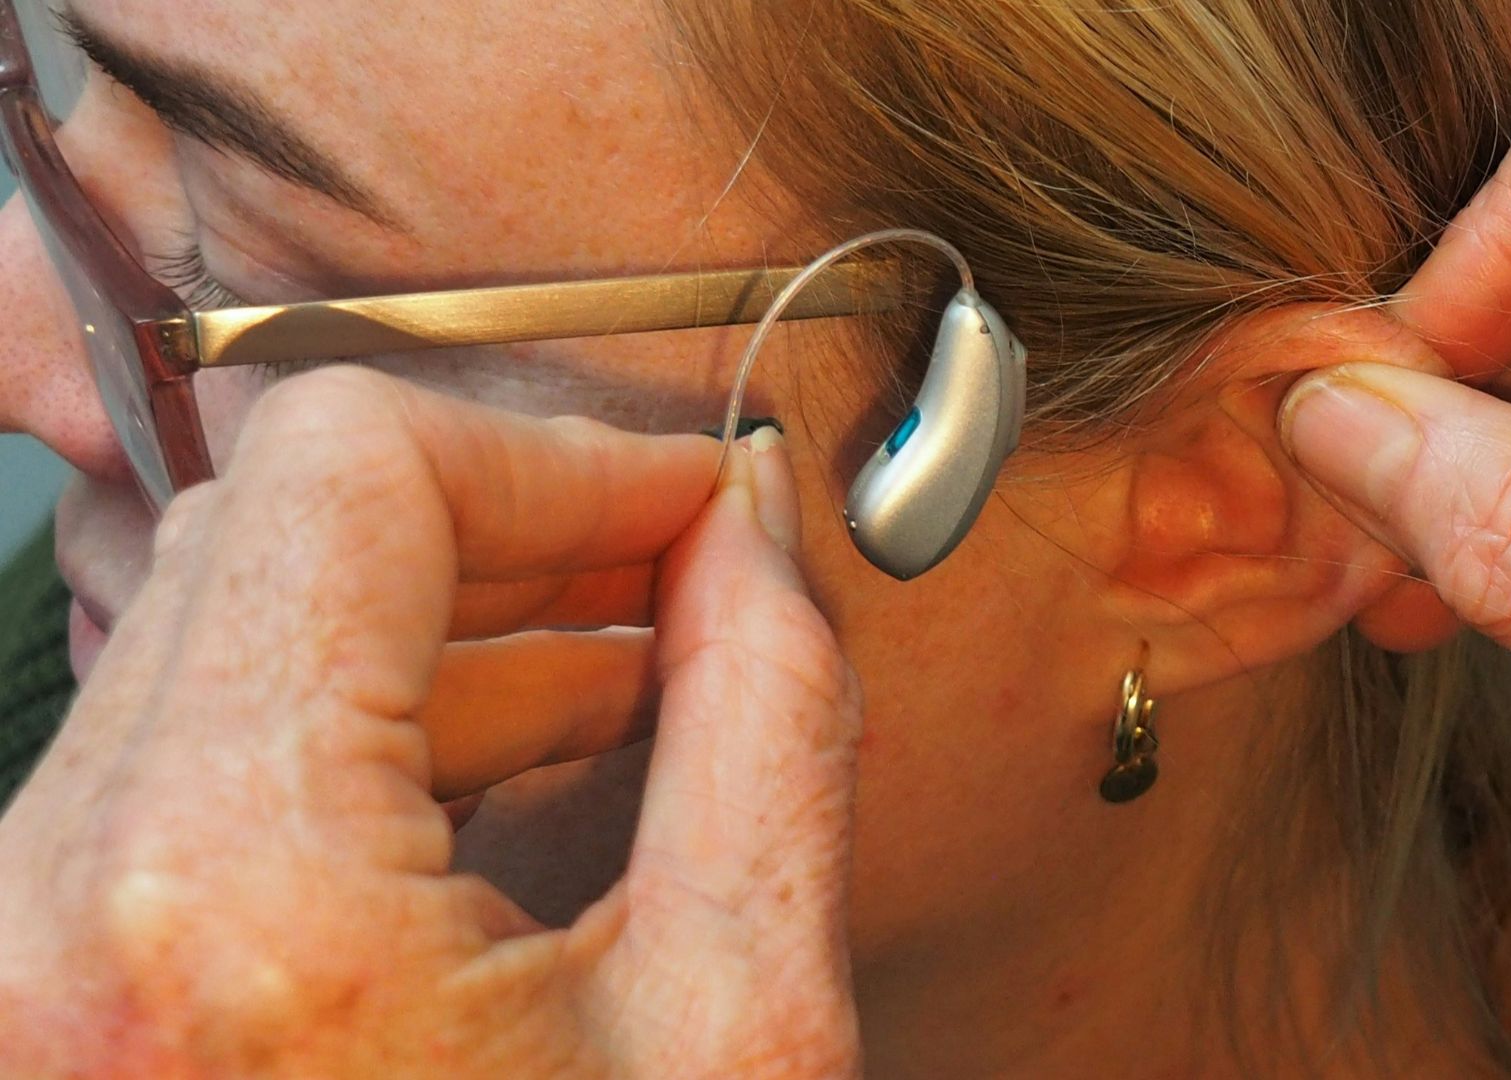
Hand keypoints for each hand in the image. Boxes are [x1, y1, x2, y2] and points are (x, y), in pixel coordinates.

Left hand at [0, 366, 862, 1076]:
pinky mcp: (24, 995)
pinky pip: (172, 766)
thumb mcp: (736, 1037)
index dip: (560, 455)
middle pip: (269, 536)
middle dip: (508, 534)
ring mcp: (2, 964)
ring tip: (619, 683)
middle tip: (678, 577)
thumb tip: (758, 541)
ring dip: (434, 633)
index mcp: (225, 899)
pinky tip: (496, 786)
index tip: (693, 510)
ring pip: (210, 641)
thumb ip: (767, 726)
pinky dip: (347, 736)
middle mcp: (42, 916)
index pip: (350, 468)